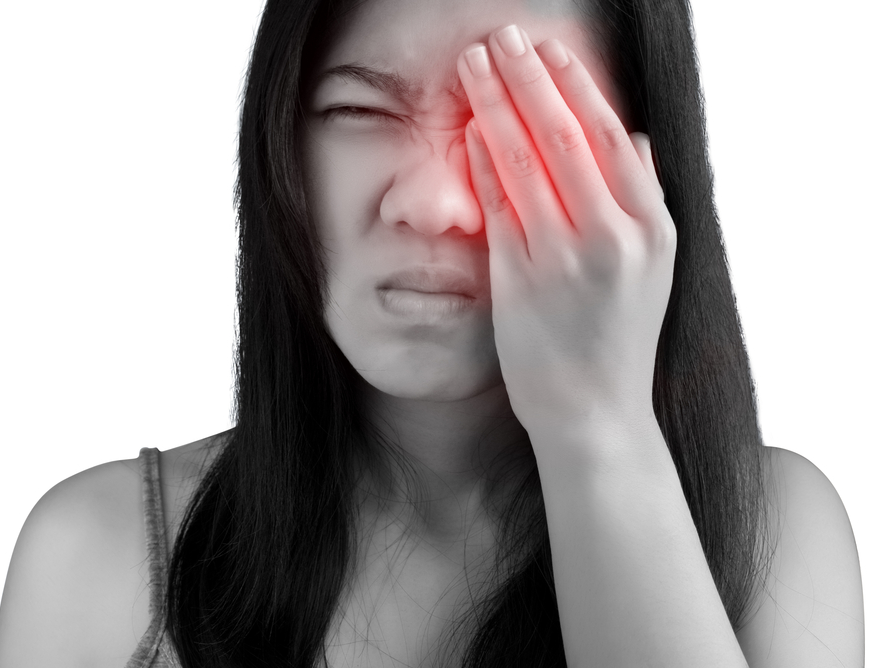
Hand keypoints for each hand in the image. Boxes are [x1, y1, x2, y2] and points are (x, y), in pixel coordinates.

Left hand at [456, 25, 674, 442]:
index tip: (548, 49)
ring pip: (523, 163)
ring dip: (494, 106)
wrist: (594, 414)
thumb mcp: (654, 268)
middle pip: (564, 137)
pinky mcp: (520, 281)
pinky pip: (498, 206)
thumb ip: (643, 199)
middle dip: (528, 79)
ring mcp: (563, 259)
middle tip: (502, 36)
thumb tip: (632, 138)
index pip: (610, 137)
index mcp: (653, 228)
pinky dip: (482, 163)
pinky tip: (470, 129)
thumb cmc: (618, 339)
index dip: (574, 86)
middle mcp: (613, 237)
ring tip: (474, 66)